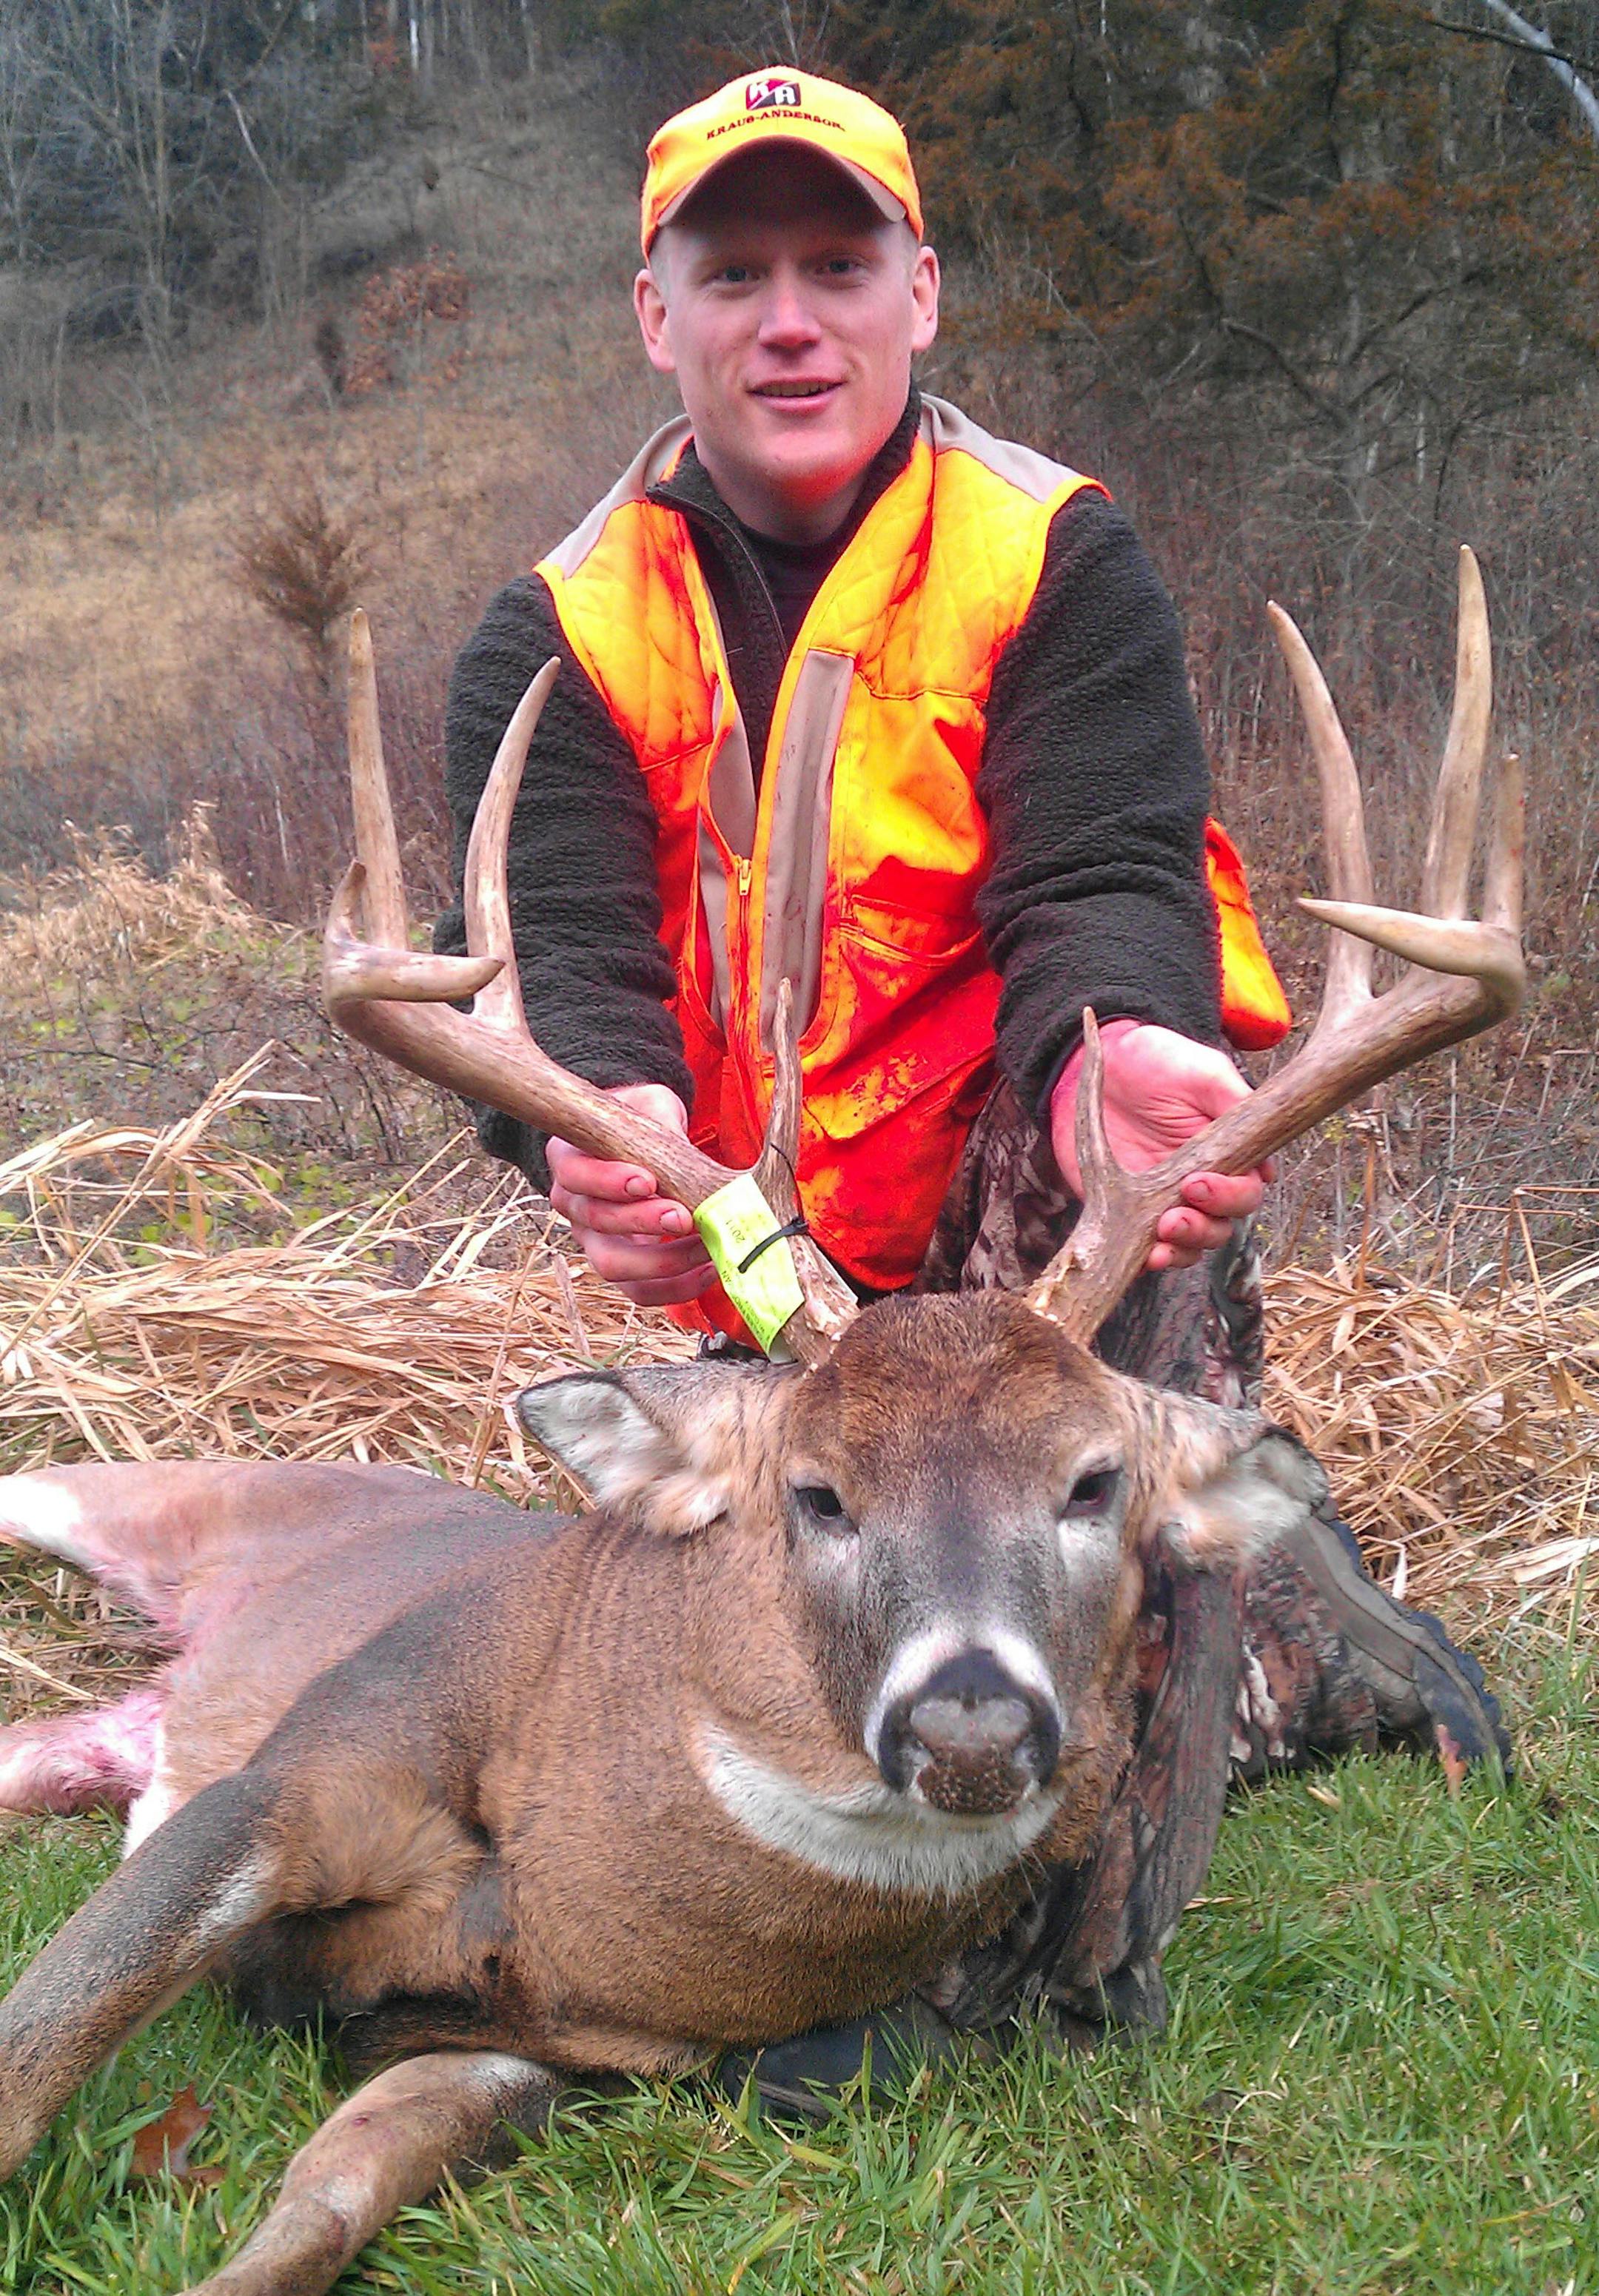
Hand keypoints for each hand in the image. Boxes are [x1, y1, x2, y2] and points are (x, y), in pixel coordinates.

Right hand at [546, 1084, 715, 1306]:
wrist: (637, 1140)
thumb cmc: (640, 1119)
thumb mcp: (648, 1105)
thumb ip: (661, 1123)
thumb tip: (685, 1157)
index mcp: (569, 1158)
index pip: (576, 1176)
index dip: (608, 1182)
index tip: (648, 1180)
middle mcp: (573, 1203)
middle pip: (596, 1223)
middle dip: (642, 1223)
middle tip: (684, 1216)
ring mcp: (592, 1238)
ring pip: (612, 1265)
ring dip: (662, 1262)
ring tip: (705, 1245)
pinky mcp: (619, 1263)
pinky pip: (638, 1290)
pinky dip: (675, 1288)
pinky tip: (707, 1269)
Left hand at [1048, 1020, 1269, 1273]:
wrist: (1093, 1065)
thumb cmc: (1155, 1061)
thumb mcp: (1201, 1071)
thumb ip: (1234, 1103)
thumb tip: (1267, 1162)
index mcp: (1227, 1154)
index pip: (1246, 1191)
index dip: (1230, 1197)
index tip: (1197, 1184)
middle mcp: (1201, 1184)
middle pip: (1222, 1225)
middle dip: (1202, 1228)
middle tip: (1173, 1217)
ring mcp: (1165, 1202)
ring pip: (1190, 1245)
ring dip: (1180, 1250)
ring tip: (1159, 1242)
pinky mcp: (1129, 1214)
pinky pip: (1147, 1249)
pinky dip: (1148, 1260)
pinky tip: (1141, 1257)